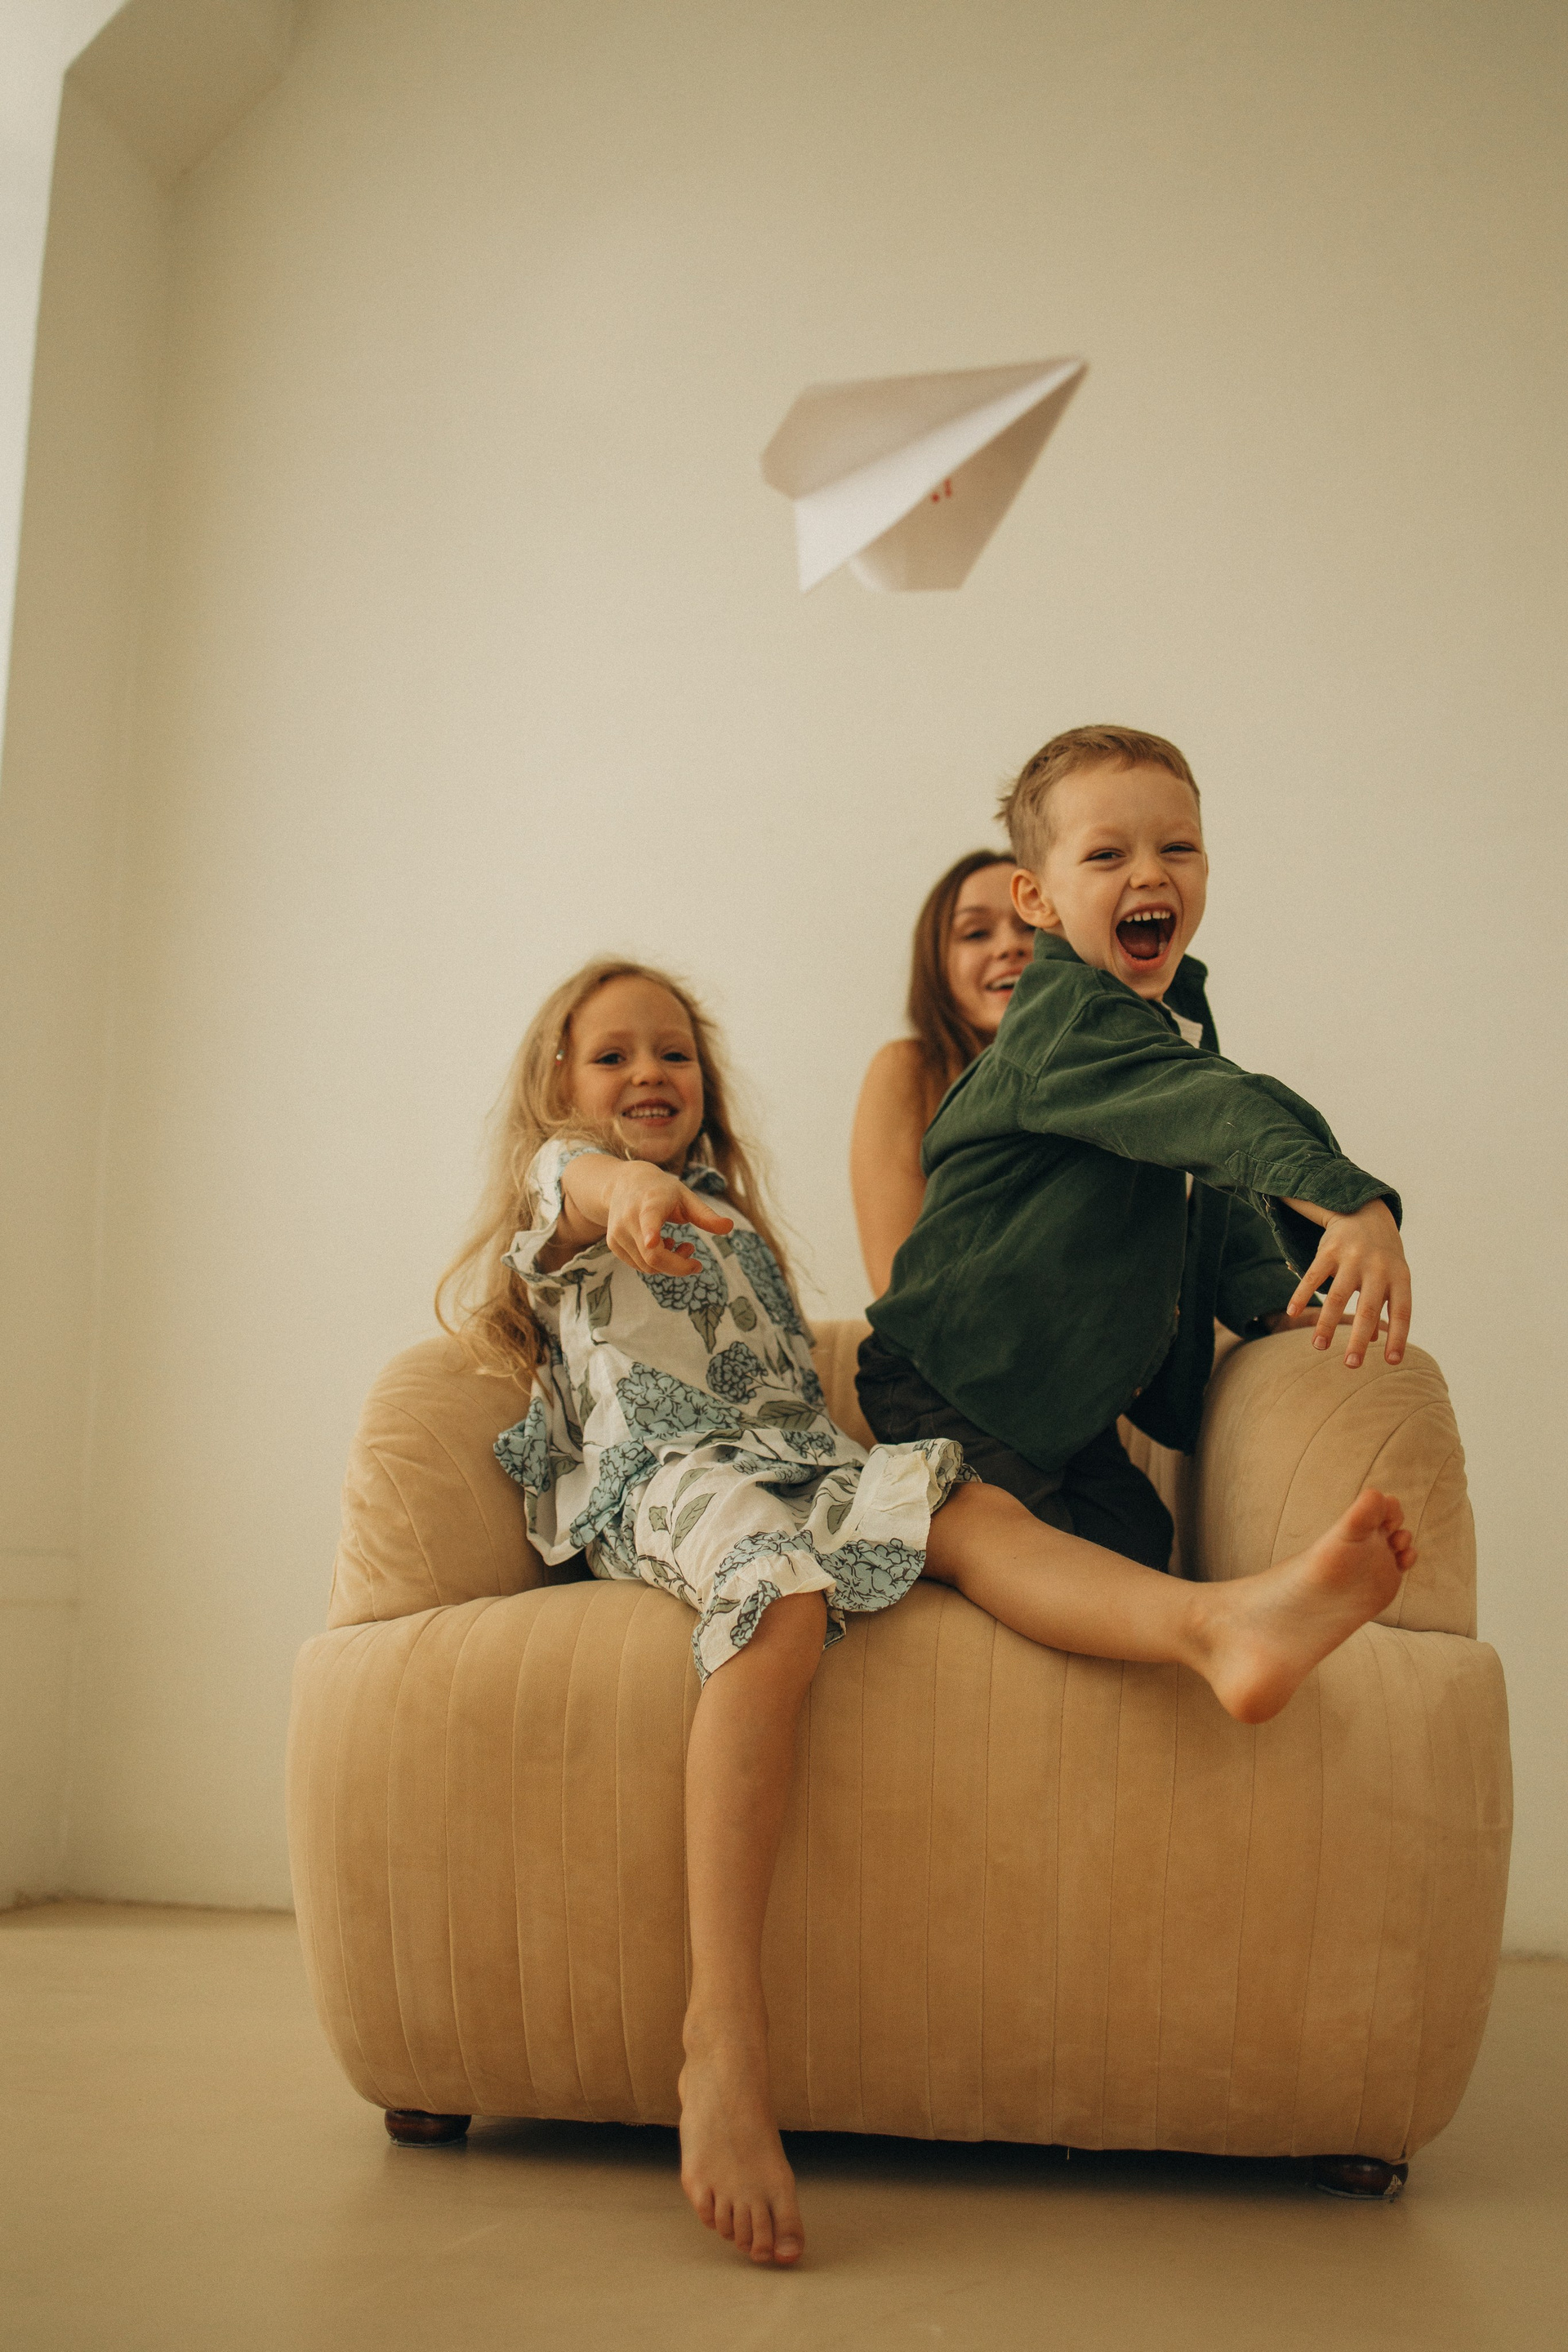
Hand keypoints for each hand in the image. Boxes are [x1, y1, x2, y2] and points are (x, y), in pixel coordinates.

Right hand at [602, 1162, 733, 1277]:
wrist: (624, 1184)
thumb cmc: (661, 1191)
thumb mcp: (686, 1197)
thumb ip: (706, 1215)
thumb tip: (729, 1227)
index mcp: (650, 1202)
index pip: (649, 1218)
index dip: (650, 1232)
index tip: (652, 1240)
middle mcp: (629, 1218)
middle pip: (653, 1256)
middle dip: (679, 1267)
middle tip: (696, 1263)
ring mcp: (618, 1233)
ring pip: (647, 1266)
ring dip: (669, 1265)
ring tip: (679, 1246)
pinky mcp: (613, 1244)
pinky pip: (639, 1266)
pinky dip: (655, 1264)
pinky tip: (661, 1246)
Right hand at [1283, 1197, 1409, 1368]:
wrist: (1364, 1210)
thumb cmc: (1381, 1255)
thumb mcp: (1390, 1277)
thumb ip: (1383, 1307)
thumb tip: (1372, 1341)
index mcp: (1399, 1276)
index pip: (1402, 1312)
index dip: (1398, 1337)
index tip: (1391, 1362)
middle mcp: (1378, 1268)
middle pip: (1367, 1309)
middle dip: (1358, 1339)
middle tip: (1352, 1365)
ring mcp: (1353, 1258)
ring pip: (1337, 1296)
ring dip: (1326, 1324)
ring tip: (1319, 1346)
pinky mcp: (1329, 1250)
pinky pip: (1313, 1276)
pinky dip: (1301, 1295)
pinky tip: (1293, 1314)